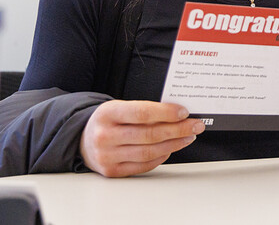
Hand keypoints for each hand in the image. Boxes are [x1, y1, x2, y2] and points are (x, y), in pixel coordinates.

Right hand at [79, 100, 204, 176]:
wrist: (83, 141)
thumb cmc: (109, 121)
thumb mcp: (120, 108)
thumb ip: (144, 110)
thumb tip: (178, 114)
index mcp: (107, 114)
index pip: (141, 113)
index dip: (166, 113)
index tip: (184, 112)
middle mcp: (105, 136)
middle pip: (149, 134)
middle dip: (178, 129)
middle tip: (195, 125)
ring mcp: (107, 156)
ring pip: (149, 151)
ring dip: (174, 144)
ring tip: (188, 136)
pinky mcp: (112, 171)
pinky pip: (144, 165)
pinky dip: (161, 156)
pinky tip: (171, 147)